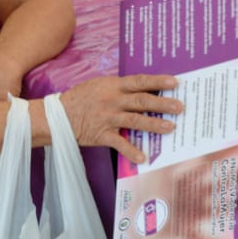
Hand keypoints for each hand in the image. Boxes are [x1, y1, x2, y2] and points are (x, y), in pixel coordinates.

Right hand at [60, 74, 182, 163]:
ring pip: (135, 121)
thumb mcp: (100, 85)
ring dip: (154, 124)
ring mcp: (107, 118)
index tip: (175, 82)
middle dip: (162, 104)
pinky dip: (131, 151)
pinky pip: (119, 143)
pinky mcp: (101, 135)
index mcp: (113, 86)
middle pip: (142, 101)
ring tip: (170, 128)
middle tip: (180, 107)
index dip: (158, 81)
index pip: (140, 81)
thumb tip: (144, 89)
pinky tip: (143, 157)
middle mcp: (112, 100)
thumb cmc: (81, 98)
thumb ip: (120, 88)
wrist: (57, 116)